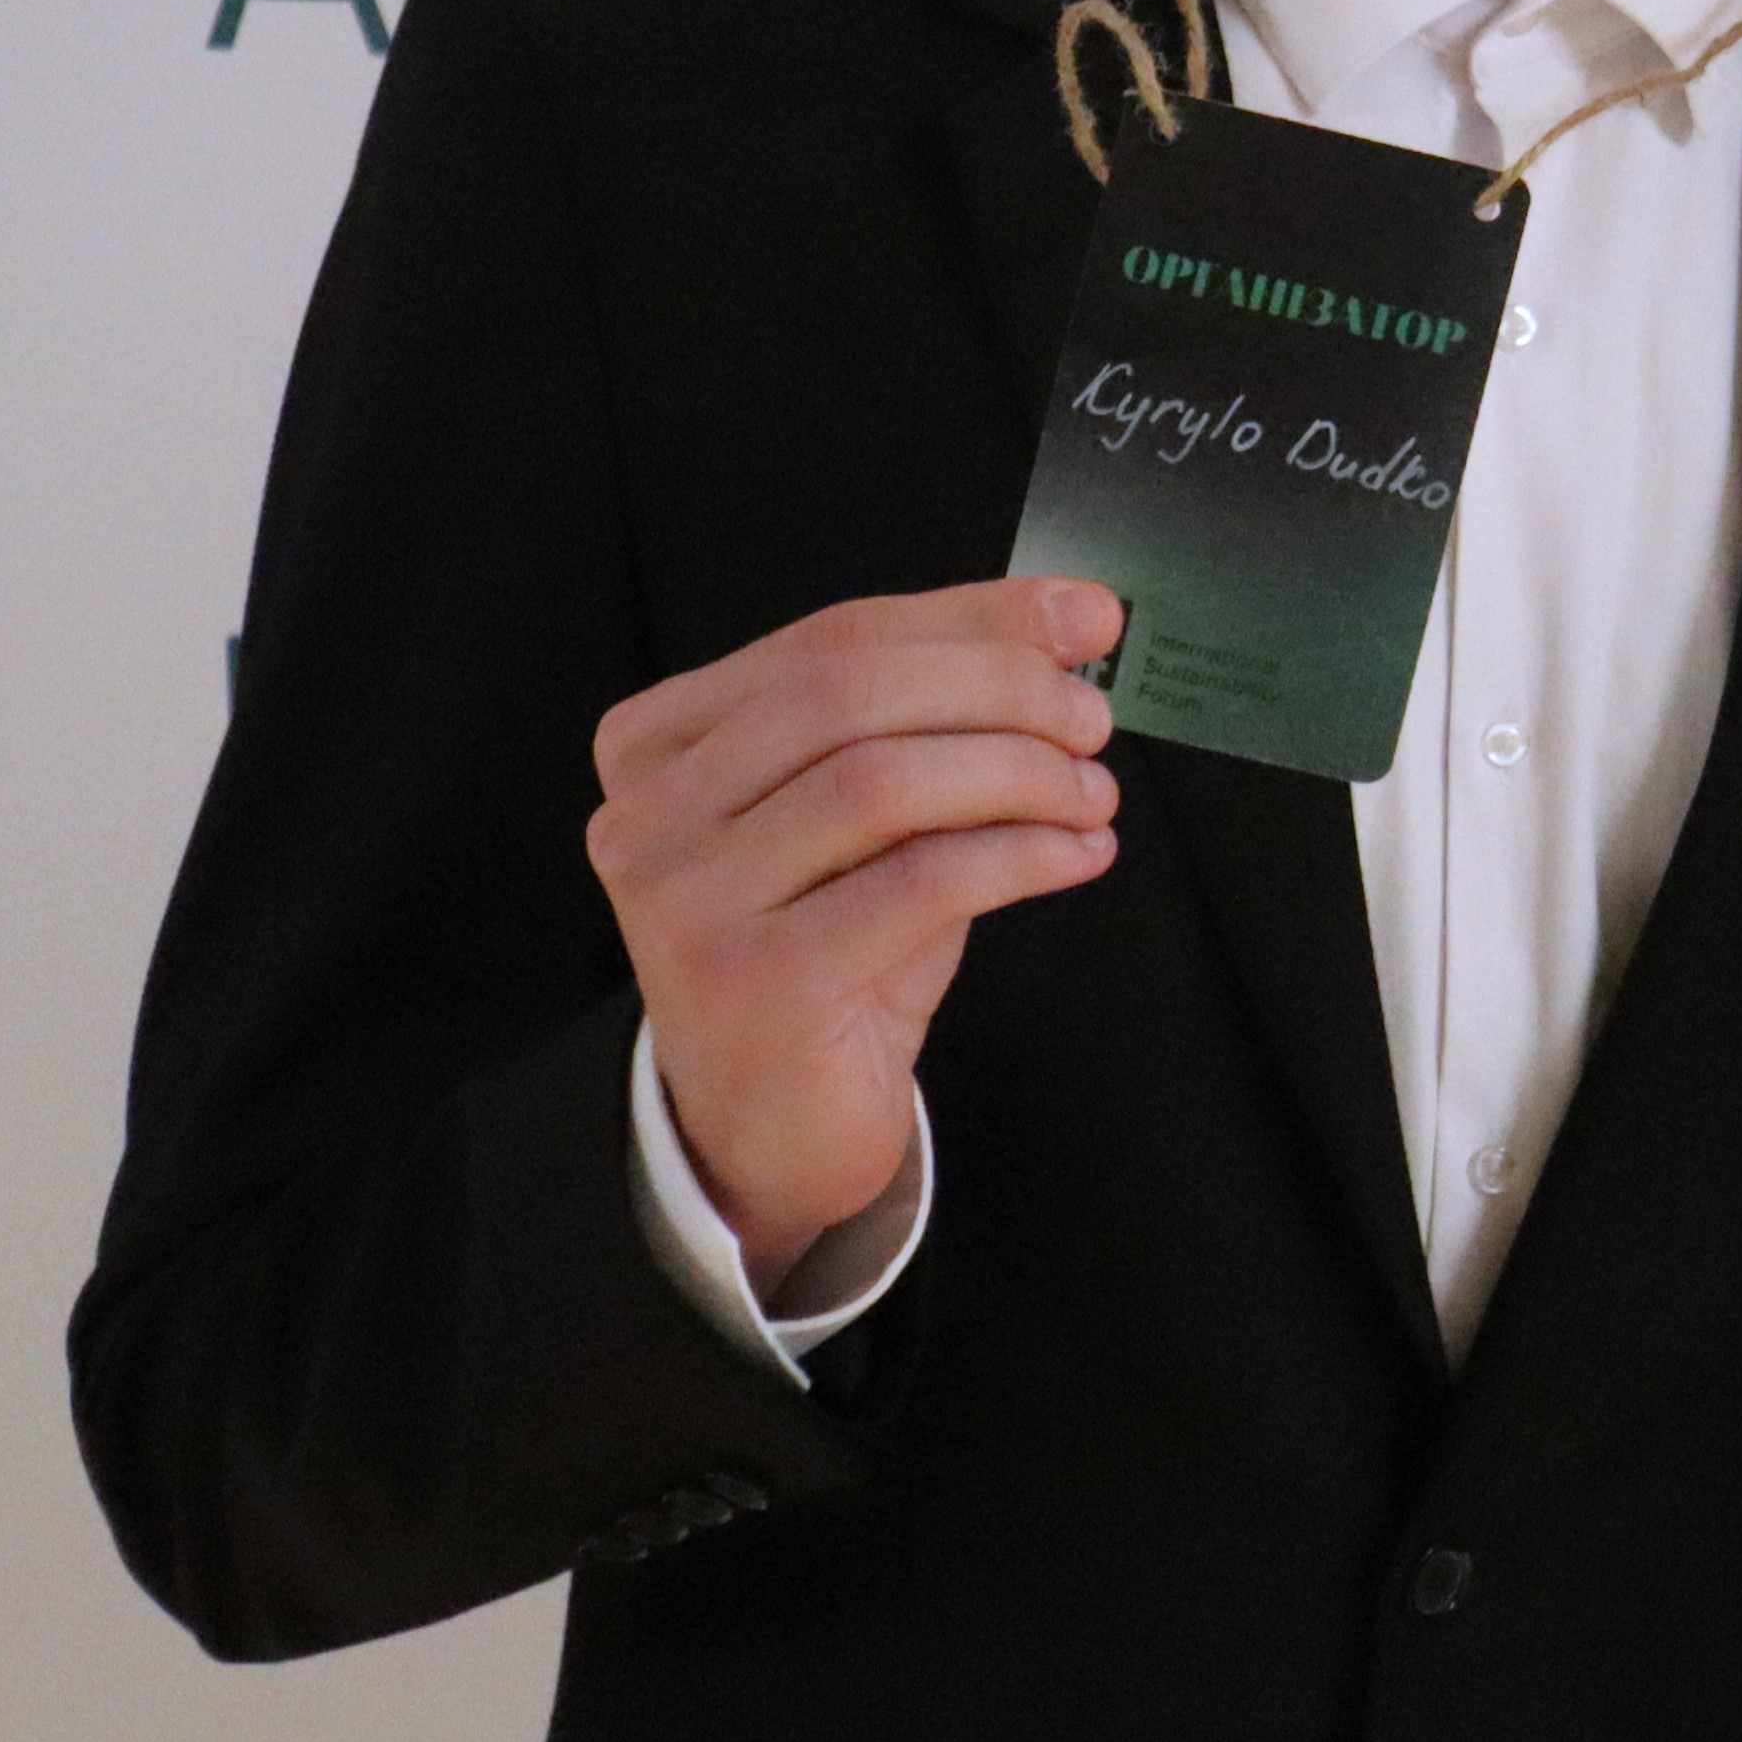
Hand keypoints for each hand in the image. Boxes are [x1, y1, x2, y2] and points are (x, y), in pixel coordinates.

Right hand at [589, 576, 1123, 1285]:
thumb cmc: (834, 949)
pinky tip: (1076, 855)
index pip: (833, 637)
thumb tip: (1074, 617)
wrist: (772, 1124)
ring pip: (879, 781)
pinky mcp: (752, 981)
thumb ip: (946, 711)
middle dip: (999, 688)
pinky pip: (915, 882)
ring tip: (1093, 795)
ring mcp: (687, 898)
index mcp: (661, 739)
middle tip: (1093, 721)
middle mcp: (648, 810)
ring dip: (1017, 773)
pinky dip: (1019, 854)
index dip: (973, 617)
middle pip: (848, 693)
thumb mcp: (880, 815)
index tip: (1088, 617)